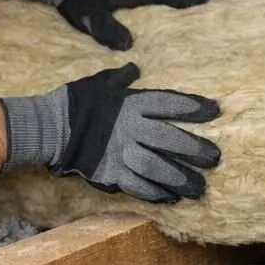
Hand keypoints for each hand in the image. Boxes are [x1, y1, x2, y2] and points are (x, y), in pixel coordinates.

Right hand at [0, 63, 220, 203]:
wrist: (49, 128)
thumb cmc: (76, 101)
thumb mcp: (100, 82)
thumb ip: (121, 77)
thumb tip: (134, 66)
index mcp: (131, 103)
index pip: (169, 103)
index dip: (193, 107)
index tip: (214, 111)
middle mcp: (131, 128)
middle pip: (170, 140)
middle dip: (195, 150)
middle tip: (215, 158)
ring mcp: (122, 153)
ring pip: (159, 168)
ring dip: (181, 179)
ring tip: (200, 188)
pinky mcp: (111, 174)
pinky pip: (139, 186)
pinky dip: (157, 193)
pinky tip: (171, 198)